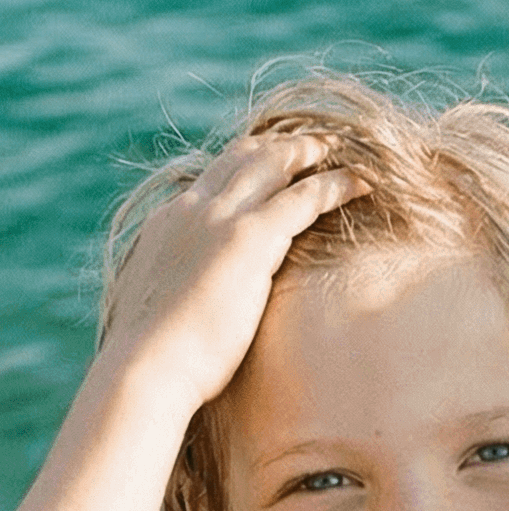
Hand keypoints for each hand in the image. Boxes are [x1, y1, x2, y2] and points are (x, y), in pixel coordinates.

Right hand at [104, 133, 364, 412]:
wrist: (143, 367)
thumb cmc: (152, 359)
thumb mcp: (161, 310)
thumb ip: (178, 292)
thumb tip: (183, 313)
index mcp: (167, 224)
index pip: (212, 178)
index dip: (246, 163)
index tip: (272, 161)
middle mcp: (191, 209)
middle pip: (241, 157)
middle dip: (279, 146)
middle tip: (313, 144)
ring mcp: (219, 219)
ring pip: (273, 164)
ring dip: (309, 152)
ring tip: (340, 151)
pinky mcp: (249, 238)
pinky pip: (303, 197)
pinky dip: (335, 184)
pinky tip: (362, 182)